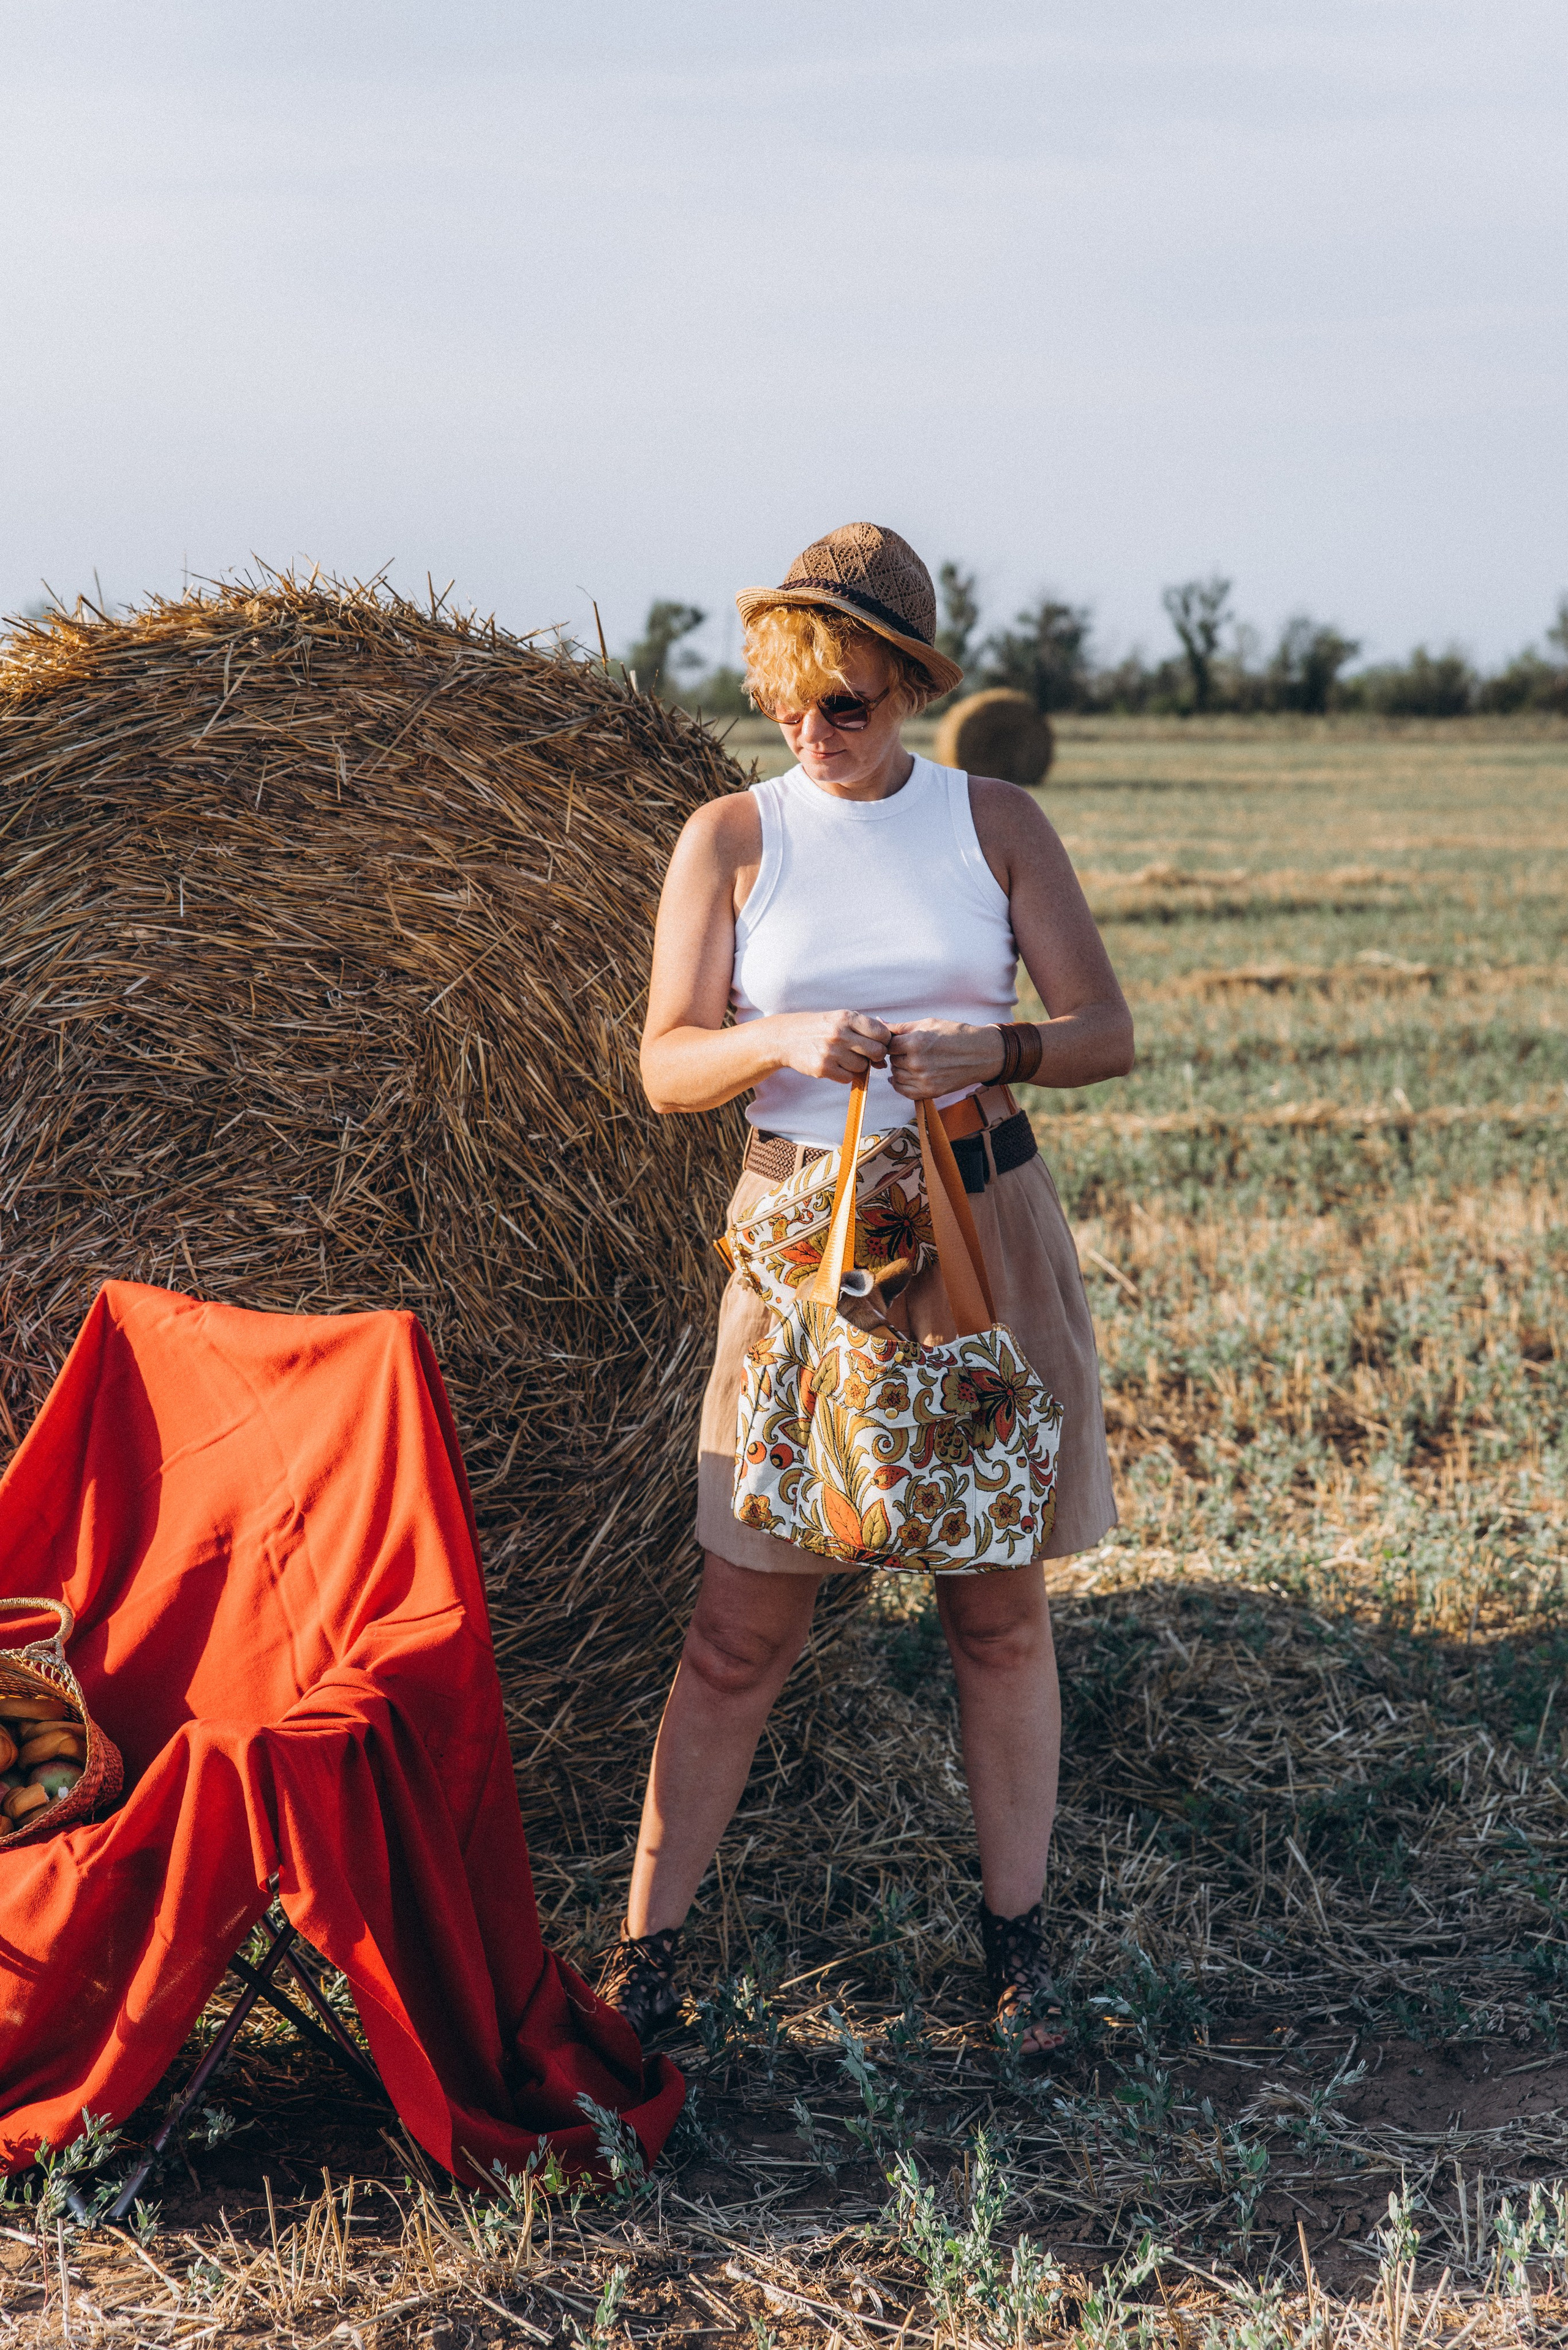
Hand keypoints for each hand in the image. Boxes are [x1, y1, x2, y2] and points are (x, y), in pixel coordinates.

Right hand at [776, 1009, 891, 1084]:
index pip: (882, 1033)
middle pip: (877, 1052)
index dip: (884, 1041)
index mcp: (846, 1017)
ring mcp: (831, 1052)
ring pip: (863, 1067)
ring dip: (858, 1066)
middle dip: (875, 1056)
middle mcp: (839, 1033)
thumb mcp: (840, 1019)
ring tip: (845, 1058)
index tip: (877, 1043)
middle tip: (865, 1054)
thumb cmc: (820, 1028)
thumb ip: (865, 1031)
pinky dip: (845, 1075)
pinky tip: (836, 1065)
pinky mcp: (823, 1068)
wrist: (787, 1037)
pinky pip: (848, 1078)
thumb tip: (885, 1055)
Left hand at [886, 1020, 1005, 1099]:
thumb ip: (901, 1026)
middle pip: (892, 1061)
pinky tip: (905, 1077)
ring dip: (900, 1069)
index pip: (888, 1045)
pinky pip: (904, 1091)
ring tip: (912, 1062)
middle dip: (897, 1056)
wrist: (981, 1053)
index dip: (893, 1042)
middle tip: (909, 1051)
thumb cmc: (955, 1034)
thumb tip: (878, 1021)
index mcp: (916, 1043)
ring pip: (897, 1076)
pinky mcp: (930, 1092)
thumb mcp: (928, 1023)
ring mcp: (924, 1080)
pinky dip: (901, 1085)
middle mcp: (917, 1063)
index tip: (900, 1041)